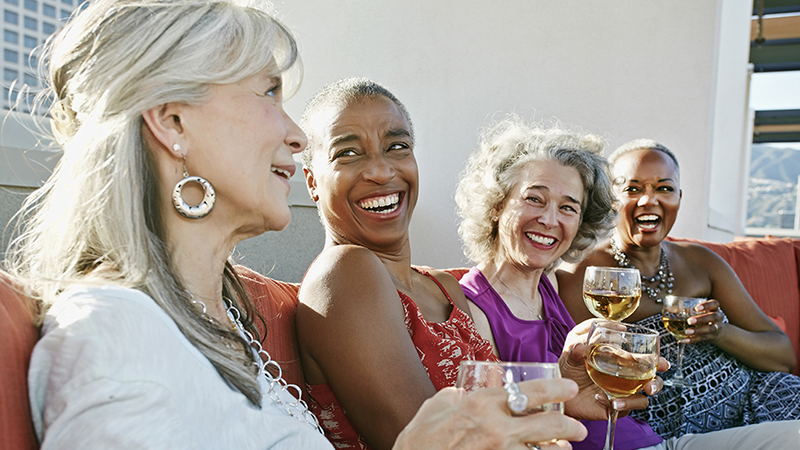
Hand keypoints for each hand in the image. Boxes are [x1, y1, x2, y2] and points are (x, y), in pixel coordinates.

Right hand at [393, 380, 586, 449]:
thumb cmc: (420, 439)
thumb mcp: (437, 407)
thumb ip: (455, 397)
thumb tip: (462, 393)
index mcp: (483, 404)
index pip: (533, 392)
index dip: (558, 388)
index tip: (570, 388)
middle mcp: (497, 429)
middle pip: (549, 424)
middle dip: (571, 426)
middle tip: (578, 427)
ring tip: (564, 448)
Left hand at [560, 320, 668, 420]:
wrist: (561, 394)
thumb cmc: (569, 370)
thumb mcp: (569, 356)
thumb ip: (573, 350)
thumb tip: (580, 347)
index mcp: (616, 353)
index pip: (634, 344)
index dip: (638, 339)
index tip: (626, 332)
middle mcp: (625, 370)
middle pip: (650, 366)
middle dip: (659, 364)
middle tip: (662, 365)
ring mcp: (624, 388)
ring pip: (648, 388)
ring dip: (651, 386)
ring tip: (648, 388)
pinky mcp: (619, 405)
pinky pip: (629, 406)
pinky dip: (623, 403)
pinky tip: (605, 399)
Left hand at [684, 299, 723, 343]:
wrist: (717, 331)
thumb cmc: (703, 316)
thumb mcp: (699, 311)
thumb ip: (686, 309)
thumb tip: (669, 309)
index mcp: (714, 308)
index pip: (714, 304)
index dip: (707, 305)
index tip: (697, 308)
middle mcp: (717, 317)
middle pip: (713, 317)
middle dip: (701, 319)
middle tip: (689, 321)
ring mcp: (716, 327)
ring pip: (709, 329)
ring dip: (698, 330)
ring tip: (687, 331)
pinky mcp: (712, 336)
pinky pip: (703, 338)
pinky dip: (694, 339)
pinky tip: (686, 340)